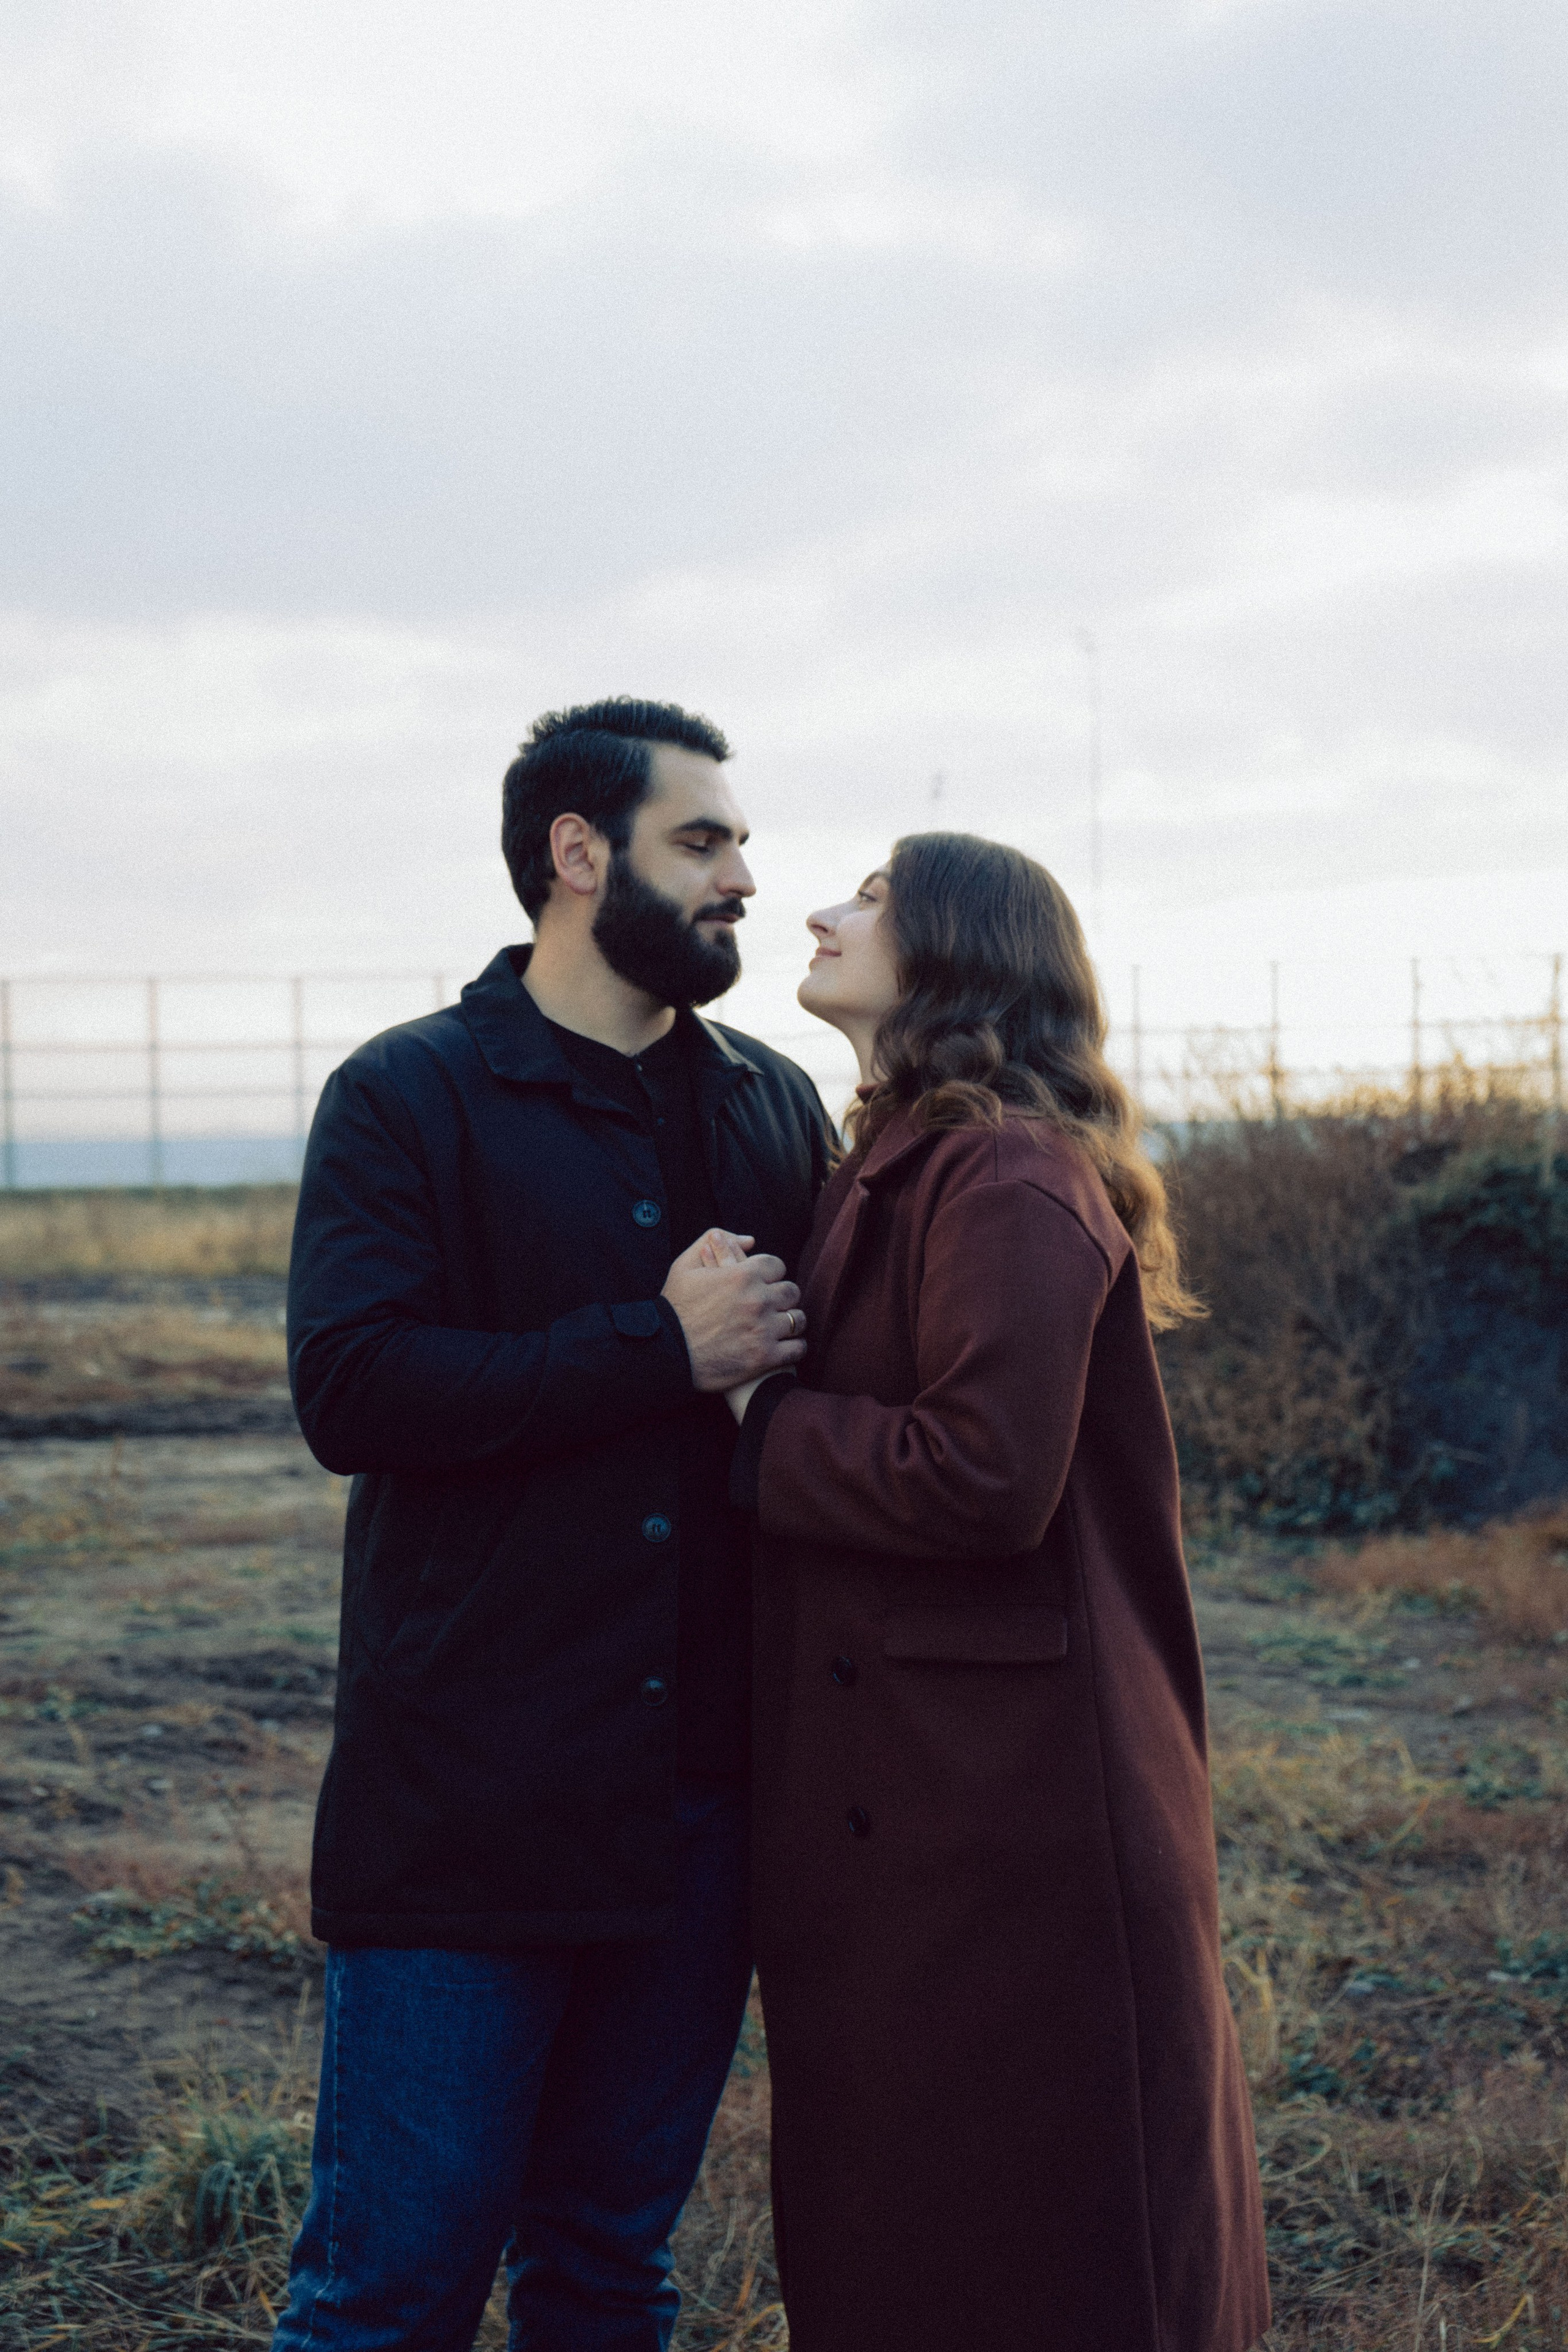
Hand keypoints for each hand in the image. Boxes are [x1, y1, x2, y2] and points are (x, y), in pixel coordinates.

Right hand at [661, 1228, 806, 1392]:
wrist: (665, 1353)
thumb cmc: (673, 1309)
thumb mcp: (685, 1267)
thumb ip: (714, 1241)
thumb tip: (749, 1240)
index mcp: (742, 1275)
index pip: (777, 1266)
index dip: (770, 1275)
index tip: (763, 1285)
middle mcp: (757, 1300)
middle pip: (791, 1292)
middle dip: (782, 1297)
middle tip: (772, 1306)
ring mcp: (763, 1329)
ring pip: (797, 1320)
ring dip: (790, 1322)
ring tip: (779, 1326)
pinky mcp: (765, 1357)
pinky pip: (797, 1348)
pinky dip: (794, 1347)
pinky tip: (784, 1346)